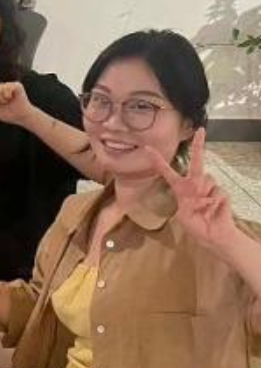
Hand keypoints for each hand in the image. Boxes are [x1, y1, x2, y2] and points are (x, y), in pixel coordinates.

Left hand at [0, 81, 33, 125]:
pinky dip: (7, 96)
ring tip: (7, 102)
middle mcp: (0, 87)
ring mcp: (8, 85)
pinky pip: (6, 88)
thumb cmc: (8, 114)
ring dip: (0, 99)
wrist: (20, 117)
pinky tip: (11, 99)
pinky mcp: (15, 85)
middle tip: (1, 103)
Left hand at [142, 128, 237, 253]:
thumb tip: (199, 195)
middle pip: (197, 161)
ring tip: (202, 208)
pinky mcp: (221, 193)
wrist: (212, 236)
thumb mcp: (181, 215)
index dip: (157, 161)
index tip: (147, 148)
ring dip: (203, 195)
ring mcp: (209, 187)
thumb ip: (185, 203)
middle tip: (201, 131)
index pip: (167, 172)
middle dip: (199, 145)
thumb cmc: (195, 226)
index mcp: (180, 188)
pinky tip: (211, 210)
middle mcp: (195, 184)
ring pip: (206, 179)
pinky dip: (212, 203)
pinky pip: (216, 192)